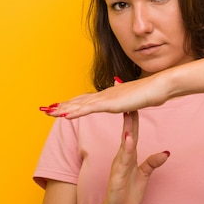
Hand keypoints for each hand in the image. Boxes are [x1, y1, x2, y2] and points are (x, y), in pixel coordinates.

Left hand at [39, 74, 169, 118]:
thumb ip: (125, 99)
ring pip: (79, 105)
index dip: (72, 104)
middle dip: (61, 106)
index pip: (86, 100)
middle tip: (45, 109)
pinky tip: (65, 116)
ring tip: (48, 113)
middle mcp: (104, 95)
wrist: (159, 87)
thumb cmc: (150, 93)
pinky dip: (75, 113)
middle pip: (78, 101)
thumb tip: (122, 96)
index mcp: (109, 95)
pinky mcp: (110, 104)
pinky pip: (88, 109)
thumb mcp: (134, 99)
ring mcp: (106, 98)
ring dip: (63, 109)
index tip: (60, 107)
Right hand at [97, 111, 169, 203]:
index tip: (136, 105)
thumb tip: (165, 152)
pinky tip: (128, 140)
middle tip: (131, 101)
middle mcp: (121, 159)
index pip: (132, 135)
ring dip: (127, 130)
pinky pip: (123, 161)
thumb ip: (152, 163)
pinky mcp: (118, 177)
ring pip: (124, 146)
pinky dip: (126, 150)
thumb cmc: (127, 195)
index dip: (134, 121)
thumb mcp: (144, 176)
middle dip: (129, 119)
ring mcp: (119, 167)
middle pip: (127, 135)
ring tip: (129, 115)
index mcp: (128, 157)